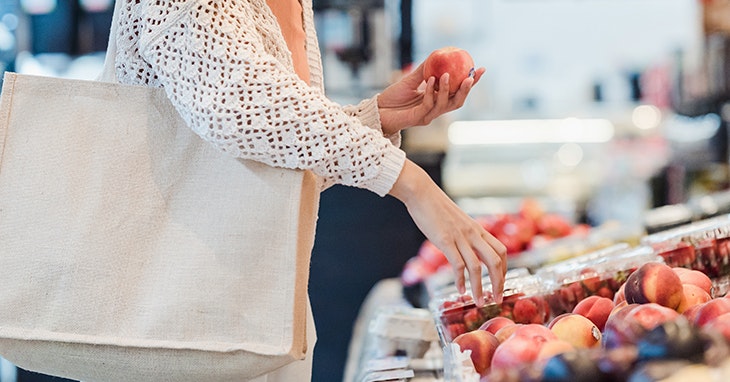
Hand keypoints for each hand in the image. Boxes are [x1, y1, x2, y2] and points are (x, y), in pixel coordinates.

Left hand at [377, 62, 485, 135]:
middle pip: (457, 101)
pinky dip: (431, 91)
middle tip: (471, 76)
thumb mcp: (410, 80)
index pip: (457, 91)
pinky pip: (428, 104)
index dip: (471, 82)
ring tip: (447, 74)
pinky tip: (431, 80)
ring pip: (445, 104)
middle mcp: (435, 110)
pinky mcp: (418, 118)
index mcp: (437, 100)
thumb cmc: (393, 97)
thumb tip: (437, 54)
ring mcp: (428, 115)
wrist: (379, 110)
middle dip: (467, 89)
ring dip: (448, 88)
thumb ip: (424, 70)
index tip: (480, 69)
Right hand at [389, 159, 505, 305]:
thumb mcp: (457, 221)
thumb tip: (466, 248)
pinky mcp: (444, 241)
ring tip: (479, 302)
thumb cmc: (436, 207)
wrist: (422, 192)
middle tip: (497, 299)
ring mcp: (459, 237)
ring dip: (480, 288)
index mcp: (477, 229)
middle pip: (495, 261)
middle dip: (499, 283)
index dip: (504, 270)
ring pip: (477, 267)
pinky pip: (457, 265)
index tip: (501, 284)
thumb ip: (465, 234)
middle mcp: (473, 234)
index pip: (501, 251)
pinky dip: (460, 280)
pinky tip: (459, 289)